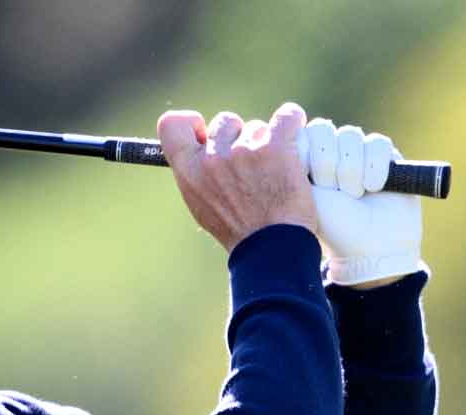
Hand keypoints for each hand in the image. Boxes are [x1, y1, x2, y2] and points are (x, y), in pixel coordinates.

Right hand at [158, 103, 316, 252]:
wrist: (272, 248)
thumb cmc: (240, 231)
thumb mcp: (202, 206)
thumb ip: (198, 175)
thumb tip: (203, 150)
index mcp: (188, 171)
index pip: (172, 125)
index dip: (191, 123)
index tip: (204, 131)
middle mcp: (212, 158)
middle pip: (224, 122)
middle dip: (238, 137)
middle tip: (251, 164)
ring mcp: (243, 150)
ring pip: (257, 127)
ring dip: (266, 142)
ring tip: (275, 170)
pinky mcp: (275, 147)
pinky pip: (287, 117)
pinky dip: (292, 122)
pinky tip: (294, 133)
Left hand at [300, 119, 424, 285]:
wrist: (368, 247)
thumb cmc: (329, 226)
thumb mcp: (299, 194)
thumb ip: (289, 162)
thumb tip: (288, 132)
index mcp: (305, 160)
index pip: (301, 132)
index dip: (307, 154)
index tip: (310, 181)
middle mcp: (330, 152)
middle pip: (324, 129)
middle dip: (327, 163)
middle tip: (332, 190)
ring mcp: (357, 152)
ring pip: (350, 135)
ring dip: (350, 169)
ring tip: (352, 195)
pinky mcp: (385, 155)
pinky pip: (377, 143)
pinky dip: (374, 167)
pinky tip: (373, 189)